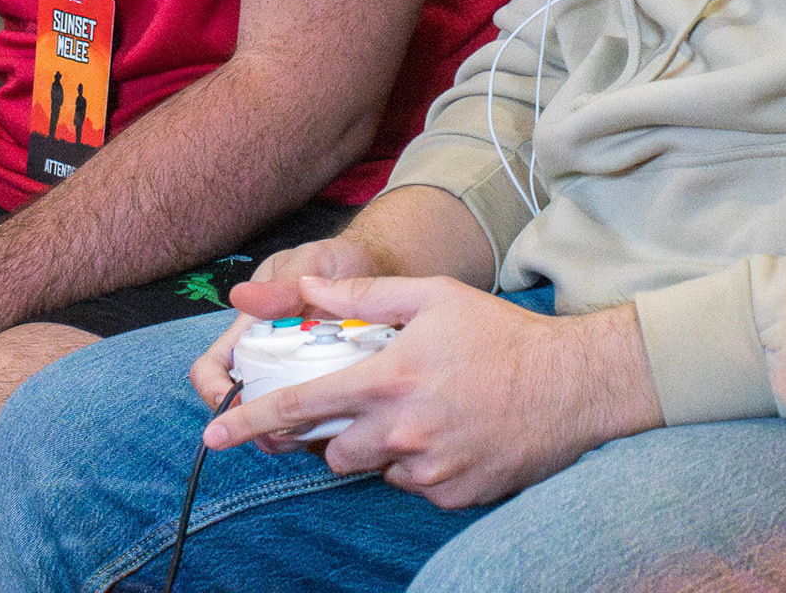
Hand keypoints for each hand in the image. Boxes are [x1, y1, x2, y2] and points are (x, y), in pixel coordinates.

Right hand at [190, 234, 388, 410]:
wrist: (379, 268)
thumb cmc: (338, 261)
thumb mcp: (312, 262)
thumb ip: (282, 284)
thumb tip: (239, 296)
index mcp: (251, 329)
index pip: (212, 368)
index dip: (214, 391)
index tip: (239, 405)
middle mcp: (267, 357)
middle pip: (245, 406)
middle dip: (260, 424)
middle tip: (291, 428)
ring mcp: (295, 375)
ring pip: (279, 421)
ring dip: (293, 432)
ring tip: (321, 427)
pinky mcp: (324, 388)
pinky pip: (316, 419)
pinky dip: (325, 426)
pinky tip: (347, 421)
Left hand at [203, 274, 663, 508]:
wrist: (572, 385)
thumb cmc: (501, 333)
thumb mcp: (434, 296)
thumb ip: (365, 298)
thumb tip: (310, 289)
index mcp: (389, 379)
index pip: (301, 406)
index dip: (250, 421)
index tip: (213, 434)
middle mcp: (401, 431)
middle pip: (331, 450)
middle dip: (334, 432)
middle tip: (367, 402)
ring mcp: (428, 470)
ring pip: (372, 469)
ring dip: (378, 447)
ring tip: (419, 411)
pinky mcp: (451, 496)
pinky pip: (412, 487)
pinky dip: (418, 465)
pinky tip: (449, 432)